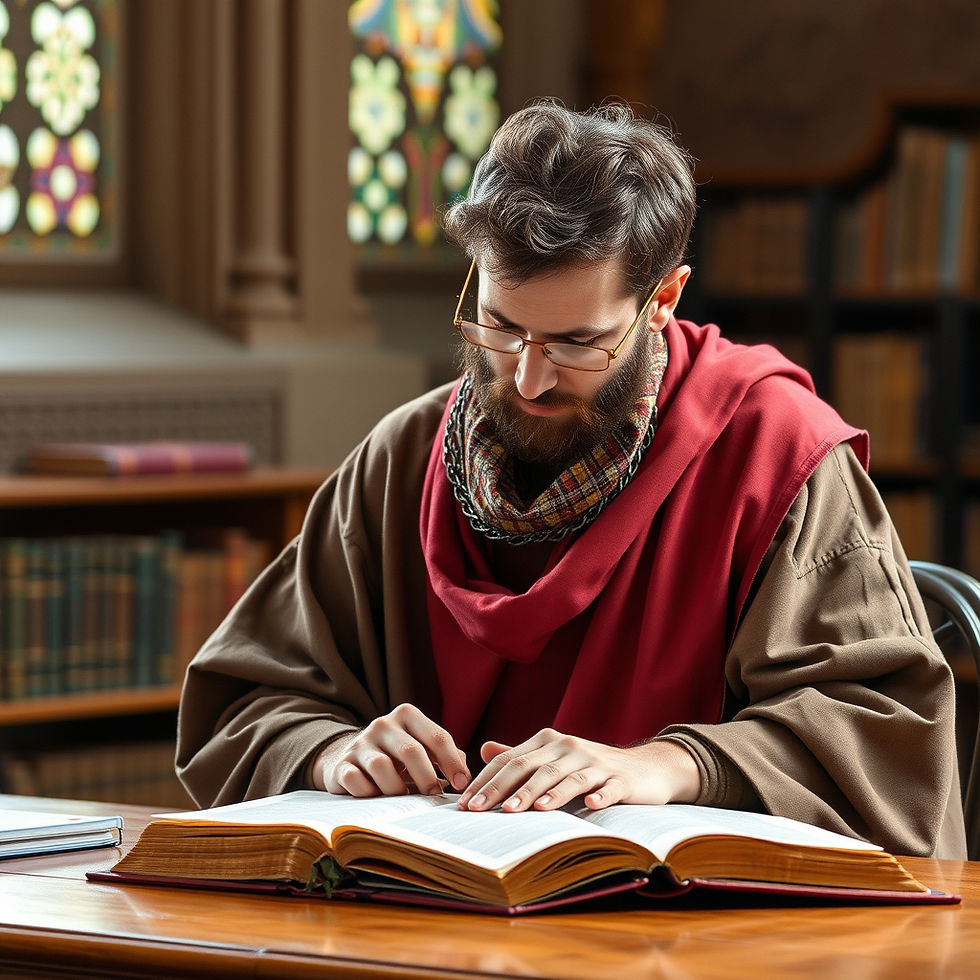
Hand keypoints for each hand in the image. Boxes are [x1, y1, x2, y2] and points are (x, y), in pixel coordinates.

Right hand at [311, 704, 469, 796]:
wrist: (351, 758)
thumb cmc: (397, 756)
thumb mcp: (420, 747)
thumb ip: (444, 756)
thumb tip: (466, 774)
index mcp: (407, 715)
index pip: (437, 737)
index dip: (453, 763)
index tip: (464, 784)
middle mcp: (383, 724)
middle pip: (412, 751)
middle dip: (428, 778)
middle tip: (434, 797)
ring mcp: (360, 744)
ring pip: (383, 768)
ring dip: (397, 789)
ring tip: (403, 798)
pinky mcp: (342, 765)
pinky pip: (356, 782)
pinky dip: (370, 793)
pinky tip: (377, 797)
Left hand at [456, 729, 700, 812]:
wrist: (646, 768)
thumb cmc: (592, 767)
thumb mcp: (554, 758)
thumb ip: (521, 756)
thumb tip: (484, 751)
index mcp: (548, 742)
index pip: (510, 760)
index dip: (486, 780)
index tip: (464, 804)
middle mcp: (568, 747)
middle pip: (530, 768)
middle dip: (502, 789)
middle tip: (479, 810)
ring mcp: (596, 762)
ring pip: (563, 777)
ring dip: (541, 794)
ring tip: (519, 811)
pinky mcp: (621, 779)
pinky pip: (607, 788)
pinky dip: (598, 796)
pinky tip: (589, 806)